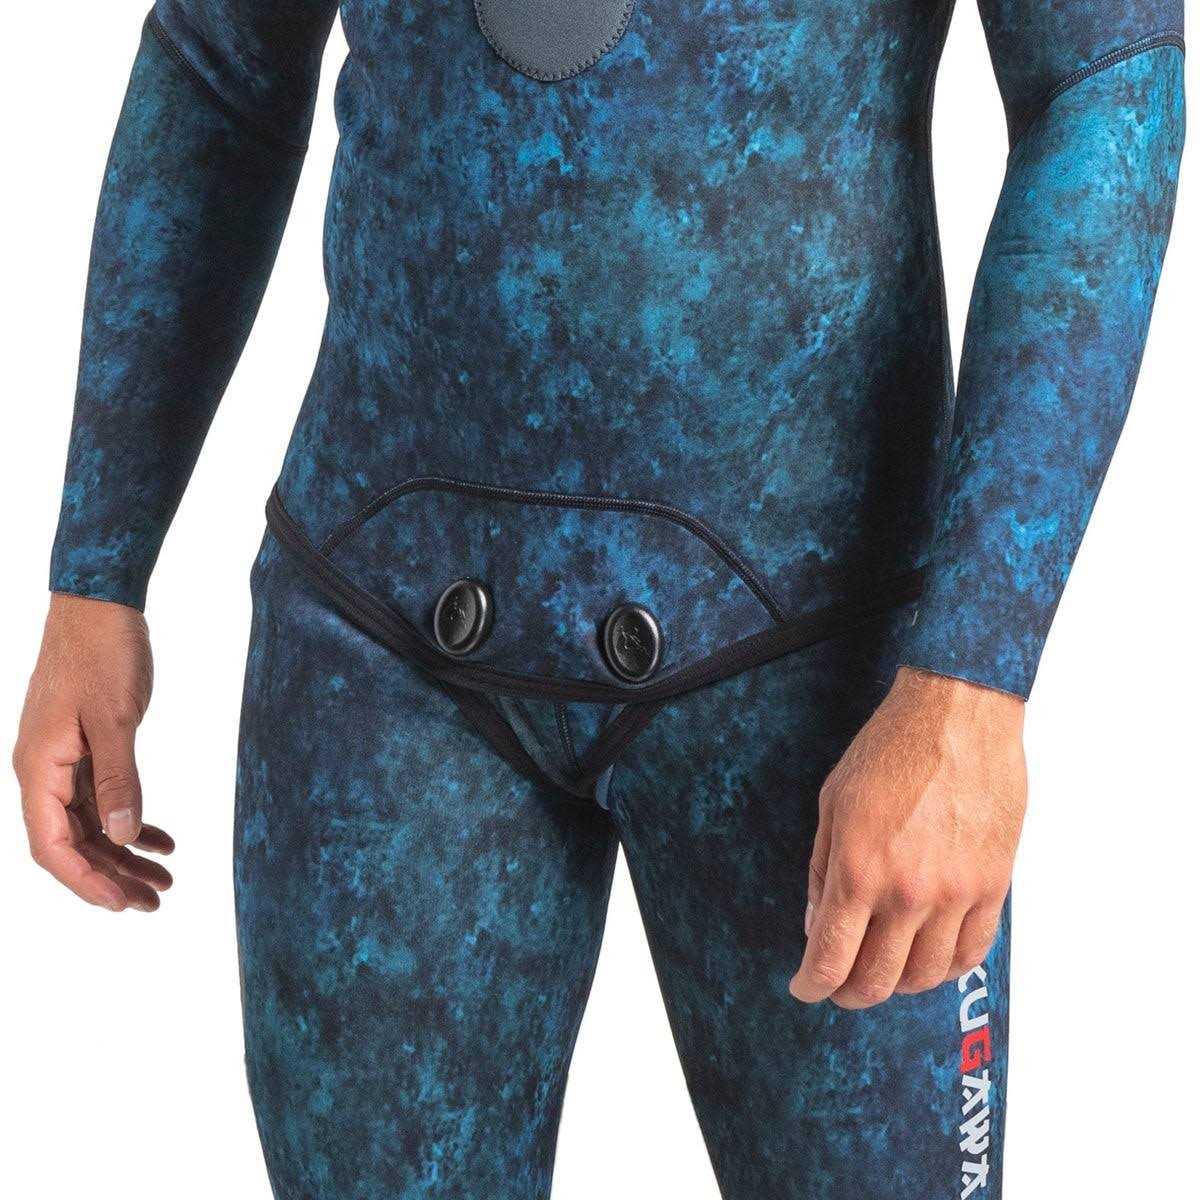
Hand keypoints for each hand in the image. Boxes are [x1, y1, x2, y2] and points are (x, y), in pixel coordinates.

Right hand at [12, 593, 172, 911]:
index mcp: (39, 769)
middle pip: (74, 843)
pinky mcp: (84, 748)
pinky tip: (162, 839)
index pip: (54, 846)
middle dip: (112, 877)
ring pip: (91, 824)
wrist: (98, 604)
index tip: (123, 904)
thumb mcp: (114, 719)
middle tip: (157, 901)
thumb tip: (120, 837)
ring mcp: (62, 761)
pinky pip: (102, 798)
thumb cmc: (101, 653)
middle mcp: (44, 772)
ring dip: (125, 854)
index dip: (86, 881)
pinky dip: (131, 821)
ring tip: (166, 880)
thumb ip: (118, 780)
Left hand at [790, 666, 1025, 1007]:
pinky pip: (973, 951)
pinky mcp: (994, 885)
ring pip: (927, 975)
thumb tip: (818, 925)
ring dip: (898, 984)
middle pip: (879, 979)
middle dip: (851, 993)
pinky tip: (930, 959)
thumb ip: (823, 872)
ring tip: (883, 972)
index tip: (805, 988)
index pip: (831, 958)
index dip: (813, 984)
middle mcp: (909, 892)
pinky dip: (948, 967)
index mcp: (860, 871)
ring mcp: (956, 893)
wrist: (957, 715)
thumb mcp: (833, 803)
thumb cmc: (889, 749)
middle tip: (840, 988)